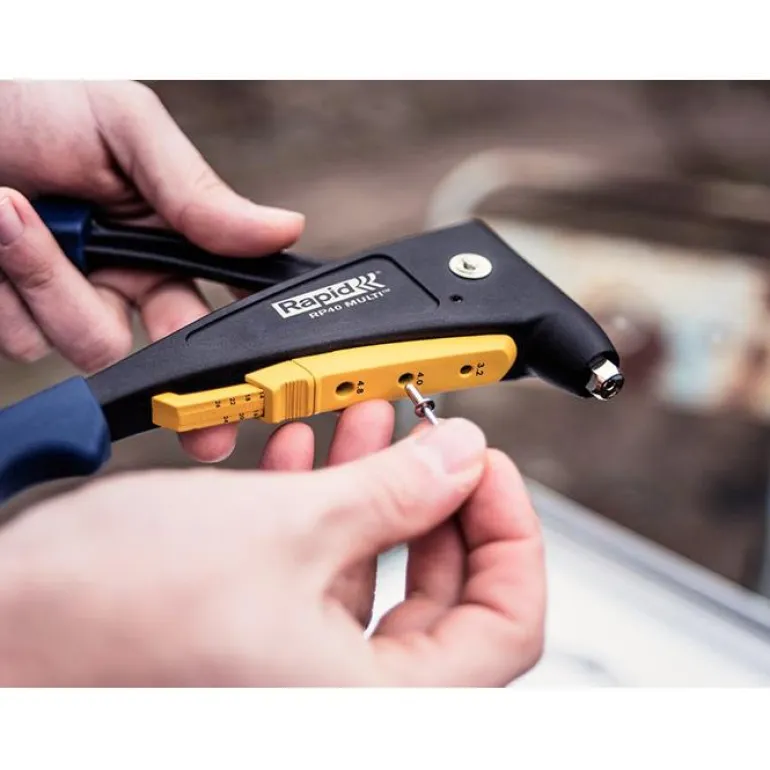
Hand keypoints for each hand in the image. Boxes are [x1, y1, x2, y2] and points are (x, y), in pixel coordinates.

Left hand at [0, 80, 303, 461]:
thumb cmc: (29, 100)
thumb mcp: (123, 126)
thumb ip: (197, 188)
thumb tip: (282, 228)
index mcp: (164, 238)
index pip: (223, 294)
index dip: (243, 332)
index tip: (259, 363)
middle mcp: (124, 278)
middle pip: (170, 348)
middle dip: (182, 378)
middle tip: (191, 402)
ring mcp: (71, 302)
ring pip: (96, 346)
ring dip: (52, 282)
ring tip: (13, 210)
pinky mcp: (18, 318)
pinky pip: (29, 343)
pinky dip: (9, 291)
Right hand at [0, 404, 544, 686]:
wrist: (1, 627)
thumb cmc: (107, 615)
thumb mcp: (284, 528)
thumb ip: (394, 491)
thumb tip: (459, 459)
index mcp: (370, 712)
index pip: (506, 627)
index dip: (510, 533)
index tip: (486, 468)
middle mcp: (342, 709)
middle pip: (448, 602)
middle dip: (441, 504)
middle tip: (435, 442)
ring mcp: (301, 681)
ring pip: (381, 582)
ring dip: (380, 496)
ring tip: (373, 426)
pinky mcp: (263, 646)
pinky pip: (325, 581)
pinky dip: (329, 516)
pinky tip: (315, 459)